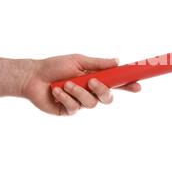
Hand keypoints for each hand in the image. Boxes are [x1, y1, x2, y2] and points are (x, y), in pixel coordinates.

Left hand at [22, 54, 140, 114]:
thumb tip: (118, 61)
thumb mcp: (78, 60)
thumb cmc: (55, 66)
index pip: (116, 84)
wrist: (32, 76)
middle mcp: (90, 92)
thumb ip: (98, 64)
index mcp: (95, 79)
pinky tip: (56, 90)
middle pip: (107, 98)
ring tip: (65, 83)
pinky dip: (65, 97)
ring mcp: (80, 103)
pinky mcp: (68, 111)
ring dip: (78, 92)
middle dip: (102, 90)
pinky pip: (74, 108)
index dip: (128, 85)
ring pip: (91, 103)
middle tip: (92, 82)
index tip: (138, 85)